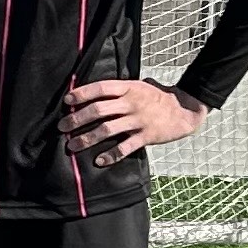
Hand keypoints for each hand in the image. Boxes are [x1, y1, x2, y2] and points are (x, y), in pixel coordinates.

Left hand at [61, 78, 204, 168]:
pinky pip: (125, 147)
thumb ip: (119, 90)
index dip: (82, 93)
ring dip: (87, 138)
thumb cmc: (157, 97)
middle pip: (99, 110)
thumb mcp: (139, 86)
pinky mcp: (147, 136)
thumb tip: (90, 93)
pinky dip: (111, 155)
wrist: (185, 110)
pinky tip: (99, 161)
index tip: (67, 100)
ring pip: (107, 130)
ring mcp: (139, 120)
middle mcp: (132, 103)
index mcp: (129, 88)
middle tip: (62, 127)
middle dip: (77, 119)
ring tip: (72, 145)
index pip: (101, 88)